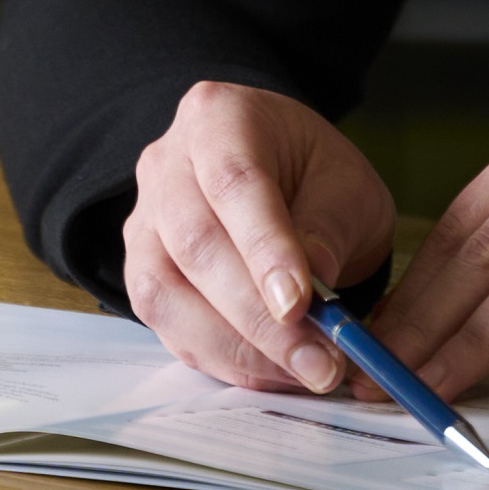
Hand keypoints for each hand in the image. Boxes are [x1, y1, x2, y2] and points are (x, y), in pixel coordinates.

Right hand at [121, 80, 397, 394]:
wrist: (282, 180)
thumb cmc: (314, 176)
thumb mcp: (346, 186)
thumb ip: (328, 228)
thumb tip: (312, 295)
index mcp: (217, 118)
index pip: (234, 182)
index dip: (264, 248)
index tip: (300, 305)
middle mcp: (165, 164)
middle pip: (194, 243)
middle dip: (257, 316)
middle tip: (318, 360)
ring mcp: (144, 220)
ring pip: (164, 292)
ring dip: (235, 348)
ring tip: (301, 372)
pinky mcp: (142, 273)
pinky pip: (168, 327)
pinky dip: (222, 360)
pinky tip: (272, 371)